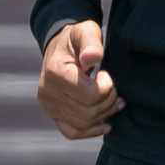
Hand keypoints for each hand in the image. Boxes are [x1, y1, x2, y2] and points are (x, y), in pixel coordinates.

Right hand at [38, 20, 123, 139]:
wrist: (60, 46)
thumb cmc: (76, 38)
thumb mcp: (85, 32)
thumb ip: (91, 43)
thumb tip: (93, 57)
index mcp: (56, 73)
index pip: (90, 95)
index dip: (106, 87)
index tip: (105, 74)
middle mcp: (48, 93)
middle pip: (88, 112)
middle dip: (109, 101)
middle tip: (114, 88)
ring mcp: (49, 106)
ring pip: (84, 123)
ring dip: (105, 114)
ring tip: (116, 101)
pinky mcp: (53, 114)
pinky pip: (72, 132)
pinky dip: (90, 131)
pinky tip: (106, 124)